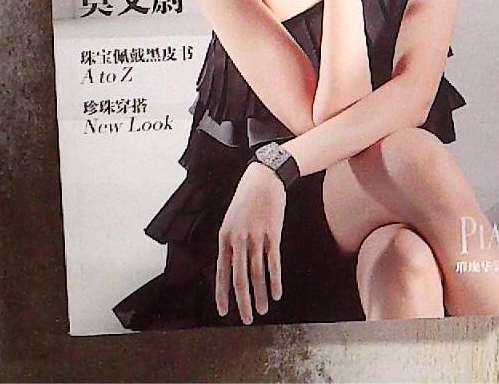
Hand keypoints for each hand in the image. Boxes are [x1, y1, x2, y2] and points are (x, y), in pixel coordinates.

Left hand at [216, 161, 285, 324]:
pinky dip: (275, 280)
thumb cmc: (246, 198)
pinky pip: (273, 262)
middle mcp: (238, 239)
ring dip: (260, 295)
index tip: (224, 312)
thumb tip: (230, 266)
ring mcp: (256, 237)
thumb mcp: (231, 219)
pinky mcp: (273, 234)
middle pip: (240, 277)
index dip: (222, 294)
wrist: (264, 177)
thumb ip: (230, 242)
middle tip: (246, 319)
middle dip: (243, 301)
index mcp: (225, 237)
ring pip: (257, 273)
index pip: (221, 272)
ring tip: (262, 310)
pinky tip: (277, 293)